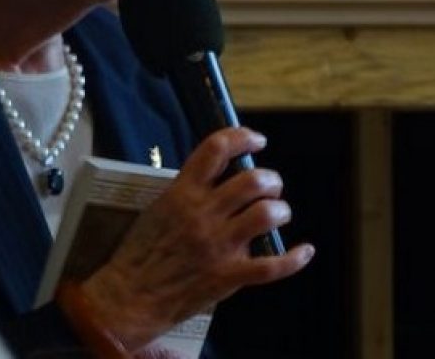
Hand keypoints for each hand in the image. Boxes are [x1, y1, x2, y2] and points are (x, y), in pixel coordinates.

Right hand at [79, 127, 315, 349]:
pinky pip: (272, 266)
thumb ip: (187, 192)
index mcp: (182, 193)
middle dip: (270, 179)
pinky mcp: (229, 275)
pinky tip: (303, 251)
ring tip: (278, 213)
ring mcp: (219, 245)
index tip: (257, 141)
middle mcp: (203, 214)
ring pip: (266, 215)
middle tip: (270, 187)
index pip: (216, 149)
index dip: (242, 137)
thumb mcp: (157, 209)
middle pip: (252, 181)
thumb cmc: (140, 253)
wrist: (130, 296)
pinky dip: (295, 258)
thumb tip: (216, 179)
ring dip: (280, 211)